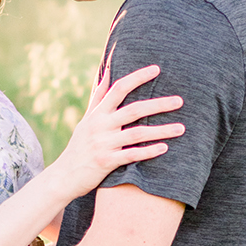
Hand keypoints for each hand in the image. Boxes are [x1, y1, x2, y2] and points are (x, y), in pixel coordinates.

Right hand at [52, 56, 183, 200]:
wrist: (64, 176)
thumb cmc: (79, 146)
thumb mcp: (86, 120)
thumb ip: (99, 97)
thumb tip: (108, 72)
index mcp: (97, 114)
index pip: (119, 89)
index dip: (137, 77)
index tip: (156, 69)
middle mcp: (100, 126)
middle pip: (133, 110)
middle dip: (158, 104)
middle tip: (180, 101)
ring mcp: (103, 144)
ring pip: (137, 134)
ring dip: (160, 130)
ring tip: (182, 128)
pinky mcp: (106, 162)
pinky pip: (131, 155)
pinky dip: (148, 152)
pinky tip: (165, 148)